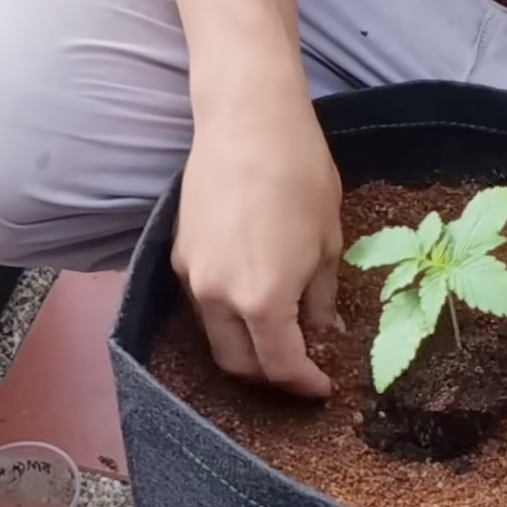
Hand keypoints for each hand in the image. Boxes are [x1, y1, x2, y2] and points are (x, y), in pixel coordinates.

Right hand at [170, 90, 344, 398]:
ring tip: (278, 334)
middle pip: (238, 364)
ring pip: (216, 335)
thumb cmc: (301, 173)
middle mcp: (219, 297)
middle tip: (300, 369)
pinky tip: (252, 297)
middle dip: (271, 377)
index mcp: (263, 300)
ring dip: (246, 346)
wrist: (248, 120)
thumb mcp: (328, 241)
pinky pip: (203, 302)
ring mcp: (193, 276)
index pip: (281, 366)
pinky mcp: (179, 253)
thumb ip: (321, 299)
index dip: (304, 384)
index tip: (324, 386)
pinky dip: (228, 315)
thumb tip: (325, 333)